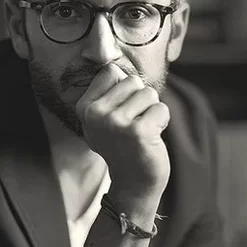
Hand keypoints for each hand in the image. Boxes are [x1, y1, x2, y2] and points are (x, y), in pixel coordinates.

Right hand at [75, 63, 170, 195]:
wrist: (133, 184)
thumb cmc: (123, 145)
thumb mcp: (104, 118)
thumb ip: (108, 91)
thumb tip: (114, 61)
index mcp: (85, 107)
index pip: (111, 71)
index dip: (124, 89)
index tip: (121, 112)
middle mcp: (96, 114)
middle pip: (132, 80)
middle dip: (140, 100)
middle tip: (133, 125)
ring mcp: (116, 123)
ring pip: (148, 93)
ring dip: (151, 111)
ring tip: (142, 131)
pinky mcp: (138, 132)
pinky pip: (161, 108)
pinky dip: (162, 121)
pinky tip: (151, 139)